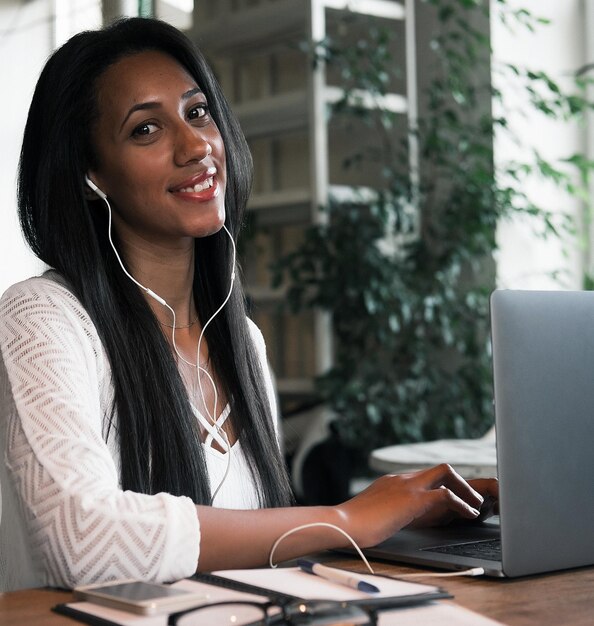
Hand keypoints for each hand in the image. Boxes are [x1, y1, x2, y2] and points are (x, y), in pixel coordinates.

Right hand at [335, 464, 497, 547]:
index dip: (443, 488)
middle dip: (459, 483)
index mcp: (392, 482)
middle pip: (439, 470)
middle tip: (471, 501)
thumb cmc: (351, 525)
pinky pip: (446, 495)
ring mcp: (407, 486)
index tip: (453, 504)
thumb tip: (388, 521)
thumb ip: (384, 511)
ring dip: (465, 489)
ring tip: (476, 507)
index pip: (425, 478)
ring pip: (447, 474)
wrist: (342, 524)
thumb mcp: (372, 514)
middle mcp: (401, 479)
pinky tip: (469, 516)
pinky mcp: (413, 499)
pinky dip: (462, 504)